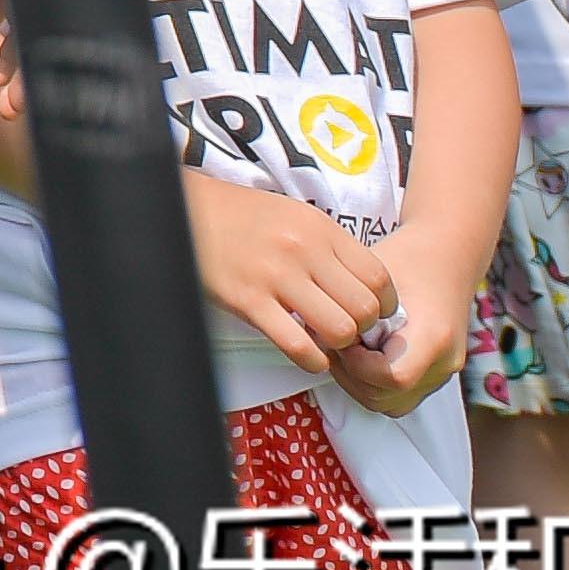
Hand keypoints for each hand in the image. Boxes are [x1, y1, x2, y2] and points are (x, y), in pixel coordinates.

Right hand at [184, 173, 398, 374]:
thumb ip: (329, 248)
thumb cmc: (243, 216)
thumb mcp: (294, 216)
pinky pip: (299, 347)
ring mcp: (275, 277)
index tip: (368, 313)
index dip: (383, 305)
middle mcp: (303, 251)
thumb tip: (362, 289)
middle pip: (365, 309)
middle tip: (344, 329)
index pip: (379, 278)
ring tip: (322, 340)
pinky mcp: (248, 301)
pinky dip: (312, 361)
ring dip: (337, 345)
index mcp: (319, 229)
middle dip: (362, 329)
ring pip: (339, 331)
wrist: (186, 208)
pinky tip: (306, 354)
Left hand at [332, 235, 479, 414]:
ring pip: (390, 404)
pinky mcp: (435, 376)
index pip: (392, 376)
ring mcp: (443, 373)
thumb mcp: (374, 274)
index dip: (357, 364)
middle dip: (350, 374)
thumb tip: (313, 331)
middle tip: (334, 341)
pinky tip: (359, 354)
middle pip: (386, 397)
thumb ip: (348, 305)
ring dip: (358, 382)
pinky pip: (399, 398)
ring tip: (345, 346)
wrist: (447, 256)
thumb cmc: (408, 259)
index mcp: (434, 336)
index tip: (341, 337)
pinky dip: (373, 385)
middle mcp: (445, 362)